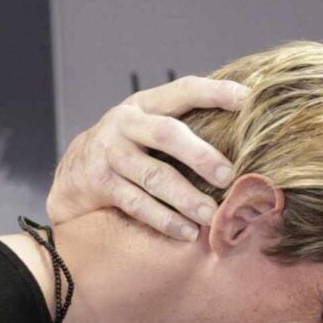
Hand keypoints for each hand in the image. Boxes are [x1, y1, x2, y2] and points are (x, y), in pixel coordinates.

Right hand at [47, 76, 247, 240]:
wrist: (73, 173)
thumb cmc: (131, 149)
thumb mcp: (152, 127)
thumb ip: (188, 125)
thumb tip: (249, 133)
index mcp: (146, 104)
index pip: (184, 90)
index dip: (215, 92)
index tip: (248, 99)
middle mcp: (126, 124)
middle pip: (166, 134)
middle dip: (200, 155)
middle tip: (229, 175)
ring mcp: (111, 154)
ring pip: (153, 176)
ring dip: (186, 197)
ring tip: (212, 214)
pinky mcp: (100, 184)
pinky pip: (137, 204)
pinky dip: (165, 220)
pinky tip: (188, 232)